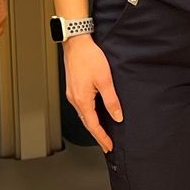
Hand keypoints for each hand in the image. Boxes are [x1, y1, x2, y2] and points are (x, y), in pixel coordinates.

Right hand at [62, 37, 122, 151]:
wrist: (76, 43)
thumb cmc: (89, 57)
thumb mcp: (105, 80)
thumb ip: (111, 101)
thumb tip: (117, 117)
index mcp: (82, 100)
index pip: (93, 126)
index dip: (102, 138)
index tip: (109, 146)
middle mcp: (74, 99)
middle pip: (86, 123)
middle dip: (97, 135)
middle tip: (106, 144)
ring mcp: (72, 93)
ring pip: (83, 115)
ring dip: (92, 125)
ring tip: (102, 132)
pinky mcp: (73, 87)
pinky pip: (80, 106)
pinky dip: (88, 115)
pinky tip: (94, 114)